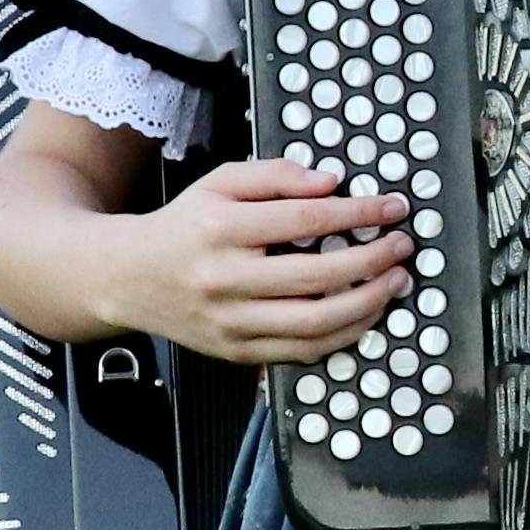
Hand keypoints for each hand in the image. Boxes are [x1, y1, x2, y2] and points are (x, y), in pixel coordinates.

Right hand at [109, 157, 417, 364]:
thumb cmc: (183, 227)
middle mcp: (225, 280)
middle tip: (402, 247)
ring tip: (393, 283)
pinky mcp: (236, 352)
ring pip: (315, 323)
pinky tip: (365, 315)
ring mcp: (230, 322)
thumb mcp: (220, 183)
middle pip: (317, 277)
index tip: (392, 207)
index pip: (307, 220)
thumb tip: (331, 183)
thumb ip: (276, 176)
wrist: (128, 277)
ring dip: (367, 304)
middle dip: (373, 261)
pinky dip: (342, 336)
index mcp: (222, 230)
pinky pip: (301, 352)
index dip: (359, 212)